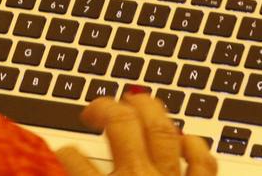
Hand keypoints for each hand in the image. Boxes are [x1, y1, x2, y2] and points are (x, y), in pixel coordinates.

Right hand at [56, 93, 217, 174]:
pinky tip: (185, 137)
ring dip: (149, 110)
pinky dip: (195, 146)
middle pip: (121, 124)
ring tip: (136, 98)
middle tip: (94, 107)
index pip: (73, 158)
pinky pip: (203, 163)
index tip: (58, 152)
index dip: (62, 151)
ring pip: (162, 131)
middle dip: (106, 107)